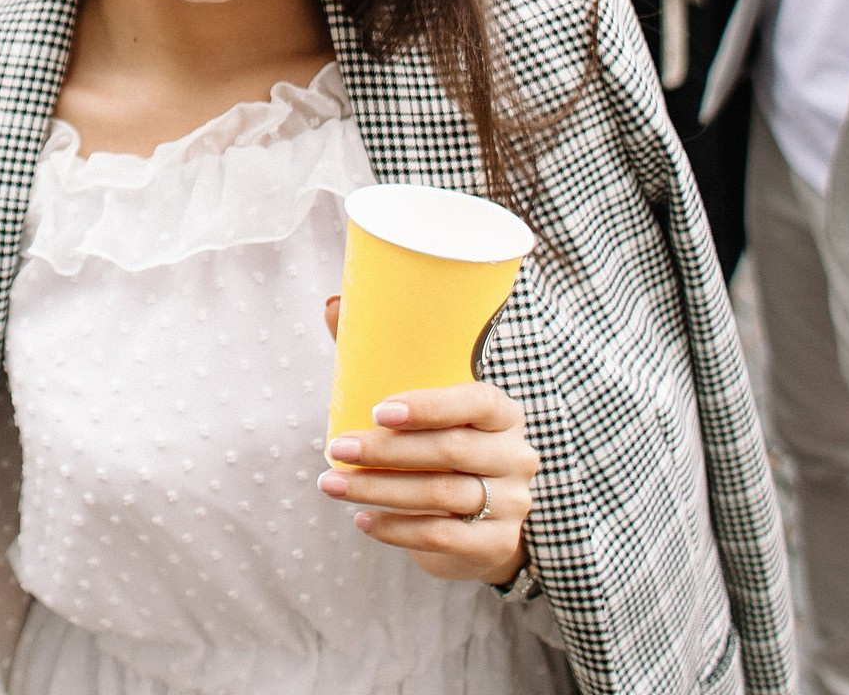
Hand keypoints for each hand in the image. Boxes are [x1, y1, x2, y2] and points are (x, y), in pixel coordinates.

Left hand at [319, 297, 534, 584]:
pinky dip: (397, 529)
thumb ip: (382, 360)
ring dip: (379, 491)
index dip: (428, 406)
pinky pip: (442, 538)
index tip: (377, 410)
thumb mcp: (425, 408)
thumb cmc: (442, 448)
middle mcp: (515, 455)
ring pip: (440, 497)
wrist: (482, 520)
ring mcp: (512, 502)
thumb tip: (332, 305)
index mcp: (501, 412)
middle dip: (385, 452)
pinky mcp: (497, 543)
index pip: (474, 402)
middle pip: (449, 452)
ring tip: (333, 485)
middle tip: (336, 449)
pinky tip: (364, 521)